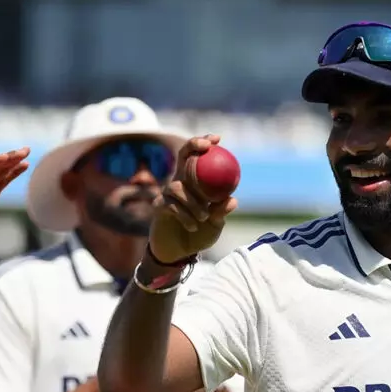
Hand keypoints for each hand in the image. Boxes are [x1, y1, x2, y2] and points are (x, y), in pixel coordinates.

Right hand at [149, 135, 236, 263]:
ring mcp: (167, 194)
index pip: (198, 158)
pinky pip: (170, 204)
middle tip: (206, 147)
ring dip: (193, 202)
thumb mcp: (216, 224)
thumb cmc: (200, 234)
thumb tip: (232, 199)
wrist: (180, 252)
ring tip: (204, 217)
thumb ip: (221, 211)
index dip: (204, 144)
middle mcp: (180, 183)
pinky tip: (193, 225)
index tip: (217, 138)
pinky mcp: (158, 207)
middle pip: (182, 157)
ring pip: (178, 187)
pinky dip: (184, 215)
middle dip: (192, 146)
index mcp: (195, 183)